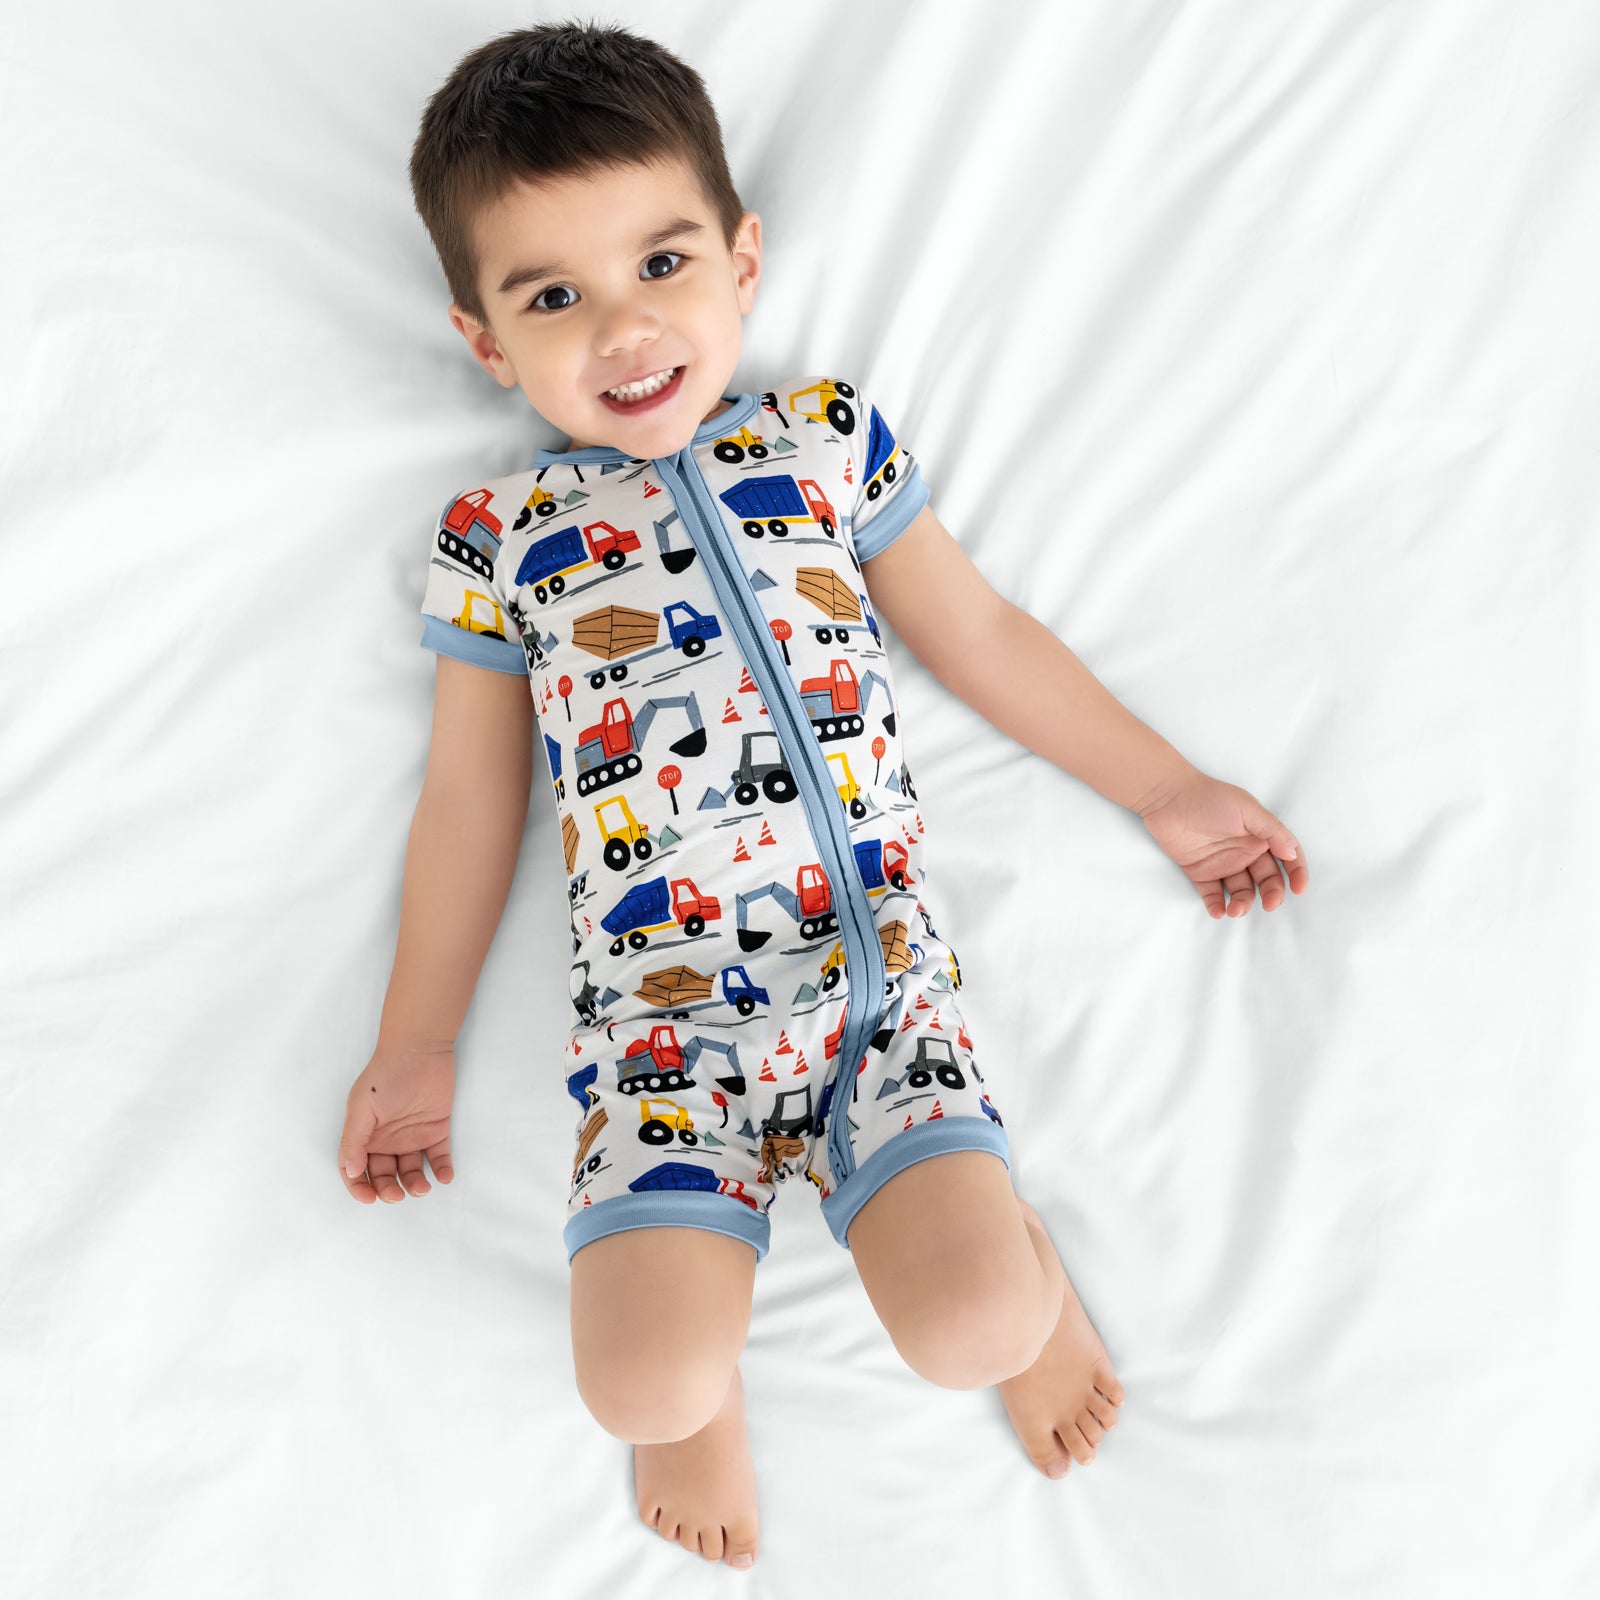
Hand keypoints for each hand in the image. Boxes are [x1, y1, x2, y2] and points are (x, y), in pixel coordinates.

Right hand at [337, 1043, 456, 1202]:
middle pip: (384, 1176)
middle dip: (389, 1190)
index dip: (359, 1187)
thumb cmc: (385, 1075)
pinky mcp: (436, 1130)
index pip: (356, 1171)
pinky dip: (442, 1169)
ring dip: (415, 1184)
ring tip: (422, 1188)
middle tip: (397, 1196)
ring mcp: (412, 1136)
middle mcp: (387, 1140)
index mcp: (364, 1136)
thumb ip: (354, 1140)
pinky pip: (439, 1156)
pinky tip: (445, 1176)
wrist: (420, 1050)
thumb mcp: (361, 1107)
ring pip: (412, 1171)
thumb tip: (351, 1171)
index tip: (369, 1198)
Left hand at [1136, 771, 1308, 918]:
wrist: (1169, 798)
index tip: (1299, 889)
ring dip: (1243, 903)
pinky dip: (1217, 905)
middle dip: (1271, 894)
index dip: (1296, 873)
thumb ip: (1272, 832)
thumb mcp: (1248, 810)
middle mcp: (1245, 852)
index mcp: (1260, 836)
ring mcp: (1223, 863)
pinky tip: (1219, 911)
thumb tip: (1291, 853)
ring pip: (1241, 891)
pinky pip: (1212, 894)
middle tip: (1269, 905)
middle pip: (1266, 879)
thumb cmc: (1210, 797)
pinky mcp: (1200, 872)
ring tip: (1235, 909)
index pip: (1286, 858)